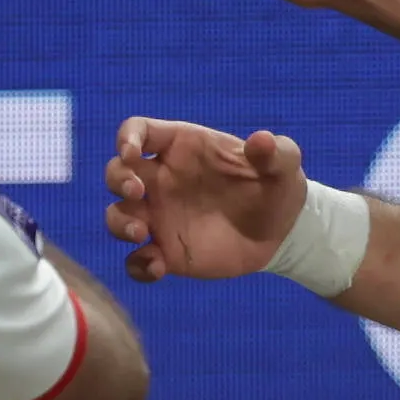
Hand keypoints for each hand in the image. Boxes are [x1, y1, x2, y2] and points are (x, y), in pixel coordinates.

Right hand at [102, 116, 307, 283]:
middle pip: (116, 172)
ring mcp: (159, 216)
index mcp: (181, 148)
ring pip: (117, 215)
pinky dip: (138, 266)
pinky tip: (158, 268)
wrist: (281, 231)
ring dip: (119, 223)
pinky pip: (136, 261)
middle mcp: (161, 180)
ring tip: (141, 234)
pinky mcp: (165, 251)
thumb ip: (275, 152)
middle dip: (118, 179)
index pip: (139, 131)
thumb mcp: (283, 164)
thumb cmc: (275, 186)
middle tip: (137, 194)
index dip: (127, 138)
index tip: (132, 153)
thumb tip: (261, 140)